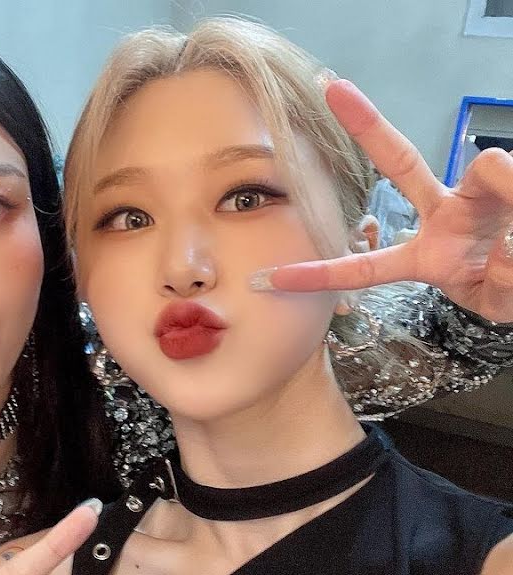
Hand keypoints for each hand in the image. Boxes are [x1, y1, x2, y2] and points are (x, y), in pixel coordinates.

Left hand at [261, 79, 512, 322]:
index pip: (366, 266)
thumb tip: (504, 247)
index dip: (321, 274)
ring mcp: (473, 196)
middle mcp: (444, 215)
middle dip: (368, 126)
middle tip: (331, 88)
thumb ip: (500, 282)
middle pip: (402, 162)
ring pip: (489, 168)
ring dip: (510, 188)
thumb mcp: (497, 297)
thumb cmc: (509, 285)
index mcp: (424, 257)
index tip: (273, 278)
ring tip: (512, 241)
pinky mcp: (507, 181)